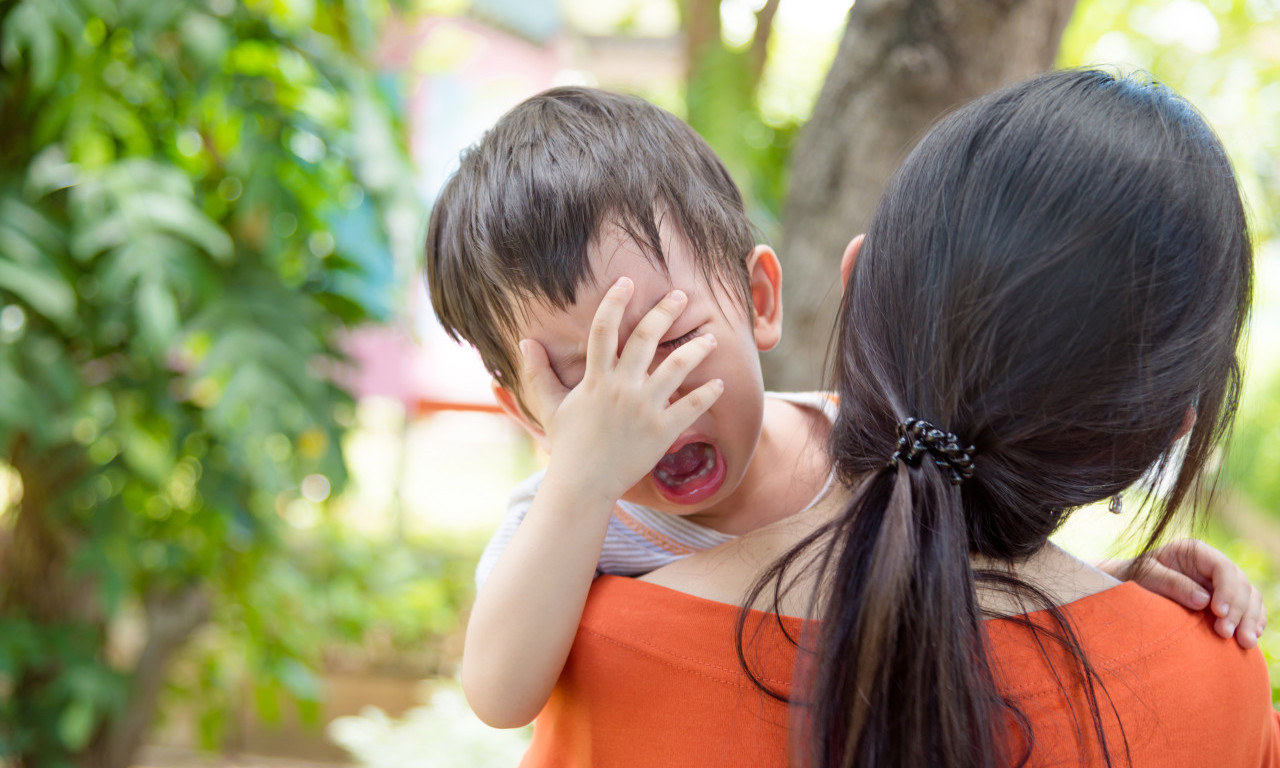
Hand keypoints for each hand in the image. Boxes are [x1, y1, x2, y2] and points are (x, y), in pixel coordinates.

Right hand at [521, 276, 723, 506]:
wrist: (584, 484)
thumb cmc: (568, 444)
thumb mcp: (550, 406)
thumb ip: (538, 372)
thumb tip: (525, 341)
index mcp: (595, 379)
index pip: (603, 330)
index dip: (615, 302)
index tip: (627, 281)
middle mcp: (621, 388)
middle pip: (646, 338)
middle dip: (665, 312)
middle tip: (681, 296)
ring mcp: (644, 409)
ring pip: (676, 368)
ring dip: (696, 349)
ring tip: (711, 338)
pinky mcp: (662, 431)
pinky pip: (691, 407)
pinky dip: (707, 394)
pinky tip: (719, 383)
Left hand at [1103, 539, 1265, 648]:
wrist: (1129, 586)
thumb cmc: (1136, 577)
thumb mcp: (1147, 576)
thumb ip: (1172, 584)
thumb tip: (1203, 601)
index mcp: (1196, 552)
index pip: (1223, 568)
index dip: (1226, 590)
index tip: (1218, 612)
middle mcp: (1213, 565)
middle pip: (1240, 585)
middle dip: (1238, 610)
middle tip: (1226, 633)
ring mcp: (1222, 582)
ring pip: (1250, 597)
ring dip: (1250, 620)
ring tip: (1244, 642)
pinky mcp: (1226, 600)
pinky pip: (1249, 609)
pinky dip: (1253, 622)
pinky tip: (1251, 636)